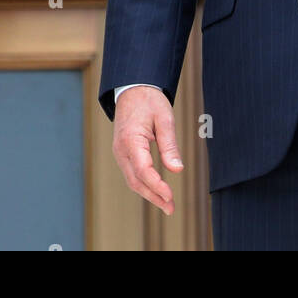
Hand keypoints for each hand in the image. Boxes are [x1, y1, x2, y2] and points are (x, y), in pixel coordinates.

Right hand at [111, 86, 183, 214]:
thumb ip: (169, 145)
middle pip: (135, 180)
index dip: (157, 186)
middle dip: (153, 196)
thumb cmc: (148, 100)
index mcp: (130, 140)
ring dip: (149, 193)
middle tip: (171, 208)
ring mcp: (119, 151)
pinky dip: (143, 184)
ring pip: (132, 179)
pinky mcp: (123, 152)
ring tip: (166, 205)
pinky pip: (131, 173)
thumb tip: (177, 169)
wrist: (132, 88)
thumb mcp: (164, 118)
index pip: (143, 170)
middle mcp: (121, 149)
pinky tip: (156, 190)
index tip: (171, 197)